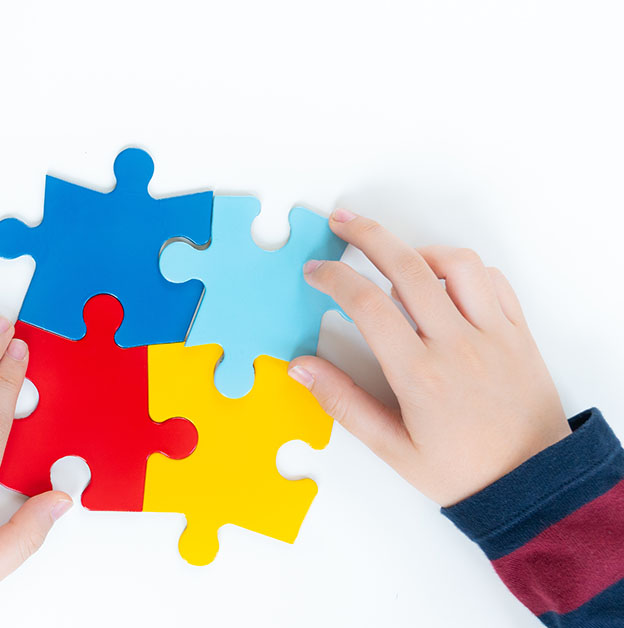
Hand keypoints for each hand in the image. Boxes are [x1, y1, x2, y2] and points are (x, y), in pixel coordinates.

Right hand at [288, 209, 569, 506]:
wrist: (531, 484)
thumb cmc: (462, 472)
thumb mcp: (391, 448)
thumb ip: (342, 403)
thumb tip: (300, 368)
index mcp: (419, 375)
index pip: (367, 305)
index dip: (334, 278)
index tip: (315, 272)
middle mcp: (457, 346)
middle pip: (407, 267)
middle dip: (368, 235)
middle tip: (342, 222)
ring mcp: (493, 335)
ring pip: (457, 264)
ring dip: (421, 250)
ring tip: (398, 257)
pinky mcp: (518, 335)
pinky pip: (494, 281)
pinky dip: (465, 269)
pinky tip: (444, 280)